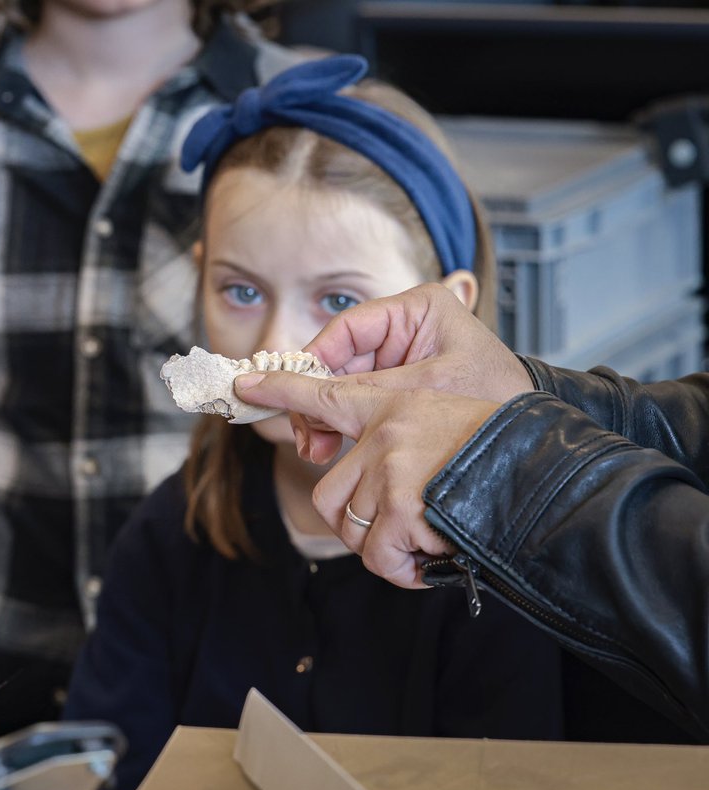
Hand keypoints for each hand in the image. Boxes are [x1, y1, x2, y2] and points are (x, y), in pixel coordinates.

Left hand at [235, 370, 500, 588]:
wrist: (547, 479)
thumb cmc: (504, 458)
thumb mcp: (448, 424)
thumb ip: (402, 444)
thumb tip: (375, 490)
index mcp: (396, 404)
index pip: (323, 394)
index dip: (280, 390)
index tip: (243, 382)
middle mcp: (386, 432)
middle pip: (332, 495)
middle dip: (358, 523)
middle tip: (400, 528)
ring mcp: (392, 470)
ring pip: (353, 529)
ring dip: (386, 548)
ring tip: (430, 539)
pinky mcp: (403, 508)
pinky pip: (379, 556)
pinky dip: (402, 570)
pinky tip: (434, 558)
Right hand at [299, 283, 532, 461]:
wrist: (531, 442)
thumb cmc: (494, 400)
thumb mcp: (423, 392)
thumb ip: (359, 391)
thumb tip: (299, 394)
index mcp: (418, 307)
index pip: (347, 327)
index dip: (312, 360)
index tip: (288, 392)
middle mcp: (404, 328)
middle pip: (337, 359)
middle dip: (315, 399)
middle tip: (307, 438)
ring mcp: (401, 358)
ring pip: (340, 385)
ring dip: (322, 418)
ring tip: (318, 451)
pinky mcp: (399, 388)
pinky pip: (355, 404)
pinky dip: (339, 427)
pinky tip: (331, 449)